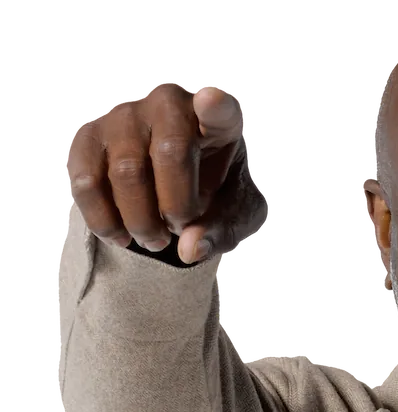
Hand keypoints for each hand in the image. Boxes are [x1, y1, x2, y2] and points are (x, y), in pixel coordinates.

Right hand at [65, 80, 267, 264]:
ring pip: (126, 172)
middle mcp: (168, 102)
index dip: (216, 105)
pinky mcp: (87, 136)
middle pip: (170, 153)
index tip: (212, 101)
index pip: (220, 108)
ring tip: (154, 239)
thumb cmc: (214, 197)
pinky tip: (121, 236)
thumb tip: (189, 249)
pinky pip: (87, 182)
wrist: (169, 194)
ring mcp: (123, 114)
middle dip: (176, 208)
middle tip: (178, 230)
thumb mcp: (234, 218)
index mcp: (218, 119)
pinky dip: (105, 222)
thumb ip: (222, 231)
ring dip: (142, 222)